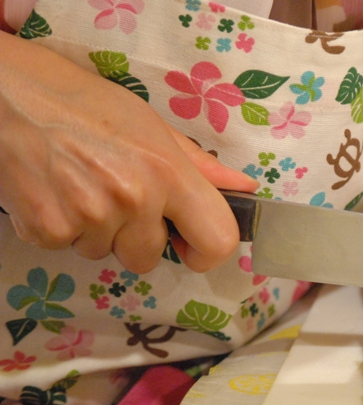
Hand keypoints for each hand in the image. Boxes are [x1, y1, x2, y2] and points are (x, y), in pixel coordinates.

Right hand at [0, 33, 258, 273]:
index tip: (187, 243)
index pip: (218, 241)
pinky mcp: (47, 230)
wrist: (5, 93)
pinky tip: (50, 190)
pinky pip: (65, 248)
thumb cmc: (81, 102)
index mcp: (168, 172)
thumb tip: (243, 188)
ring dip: (93, 230)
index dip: (205, 252)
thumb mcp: (149, 124)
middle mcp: (135, 198)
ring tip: (76, 184)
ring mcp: (89, 217)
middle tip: (111, 195)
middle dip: (133, 237)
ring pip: (104, 253)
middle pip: (149, 258)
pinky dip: (58, 227)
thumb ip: (198, 164)